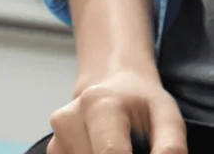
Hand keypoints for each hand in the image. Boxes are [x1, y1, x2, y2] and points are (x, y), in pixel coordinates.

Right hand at [48, 69, 185, 153]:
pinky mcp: (52, 148)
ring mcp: (57, 136)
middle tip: (133, 146)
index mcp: (100, 106)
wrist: (111, 78)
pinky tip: (101, 148)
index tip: (138, 153)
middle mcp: (70, 119)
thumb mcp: (166, 115)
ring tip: (118, 147)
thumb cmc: (140, 100)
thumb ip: (170, 148)